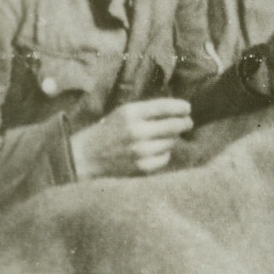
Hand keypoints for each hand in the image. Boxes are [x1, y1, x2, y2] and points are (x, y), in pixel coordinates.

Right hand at [70, 98, 193, 178]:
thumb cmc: (109, 131)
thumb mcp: (124, 113)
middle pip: (175, 125)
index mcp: (131, 113)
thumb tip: (180, 110)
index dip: (182, 107)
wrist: (86, 157)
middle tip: (187, 123)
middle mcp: (137, 131)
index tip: (187, 108)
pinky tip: (153, 151)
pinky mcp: (142, 167)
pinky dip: (163, 153)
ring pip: (172, 142)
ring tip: (160, 137)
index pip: (166, 107)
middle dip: (185, 123)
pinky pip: (165, 157)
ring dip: (171, 139)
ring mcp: (140, 151)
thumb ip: (149, 110)